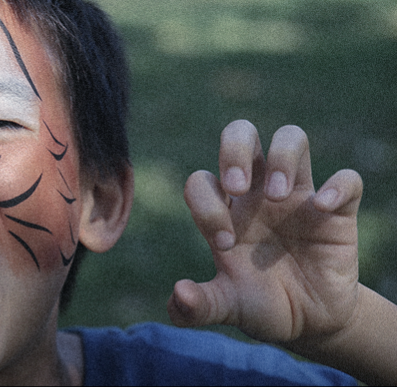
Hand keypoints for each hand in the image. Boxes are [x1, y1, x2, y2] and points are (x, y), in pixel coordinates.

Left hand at [168, 120, 362, 343]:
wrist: (308, 322)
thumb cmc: (260, 304)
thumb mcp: (227, 307)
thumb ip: (196, 307)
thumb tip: (179, 294)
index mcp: (225, 211)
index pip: (201, 181)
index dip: (205, 204)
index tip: (224, 243)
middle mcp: (256, 194)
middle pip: (241, 134)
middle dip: (234, 150)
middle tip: (238, 188)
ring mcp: (297, 198)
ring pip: (291, 138)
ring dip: (281, 157)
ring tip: (276, 195)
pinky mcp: (337, 212)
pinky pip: (346, 179)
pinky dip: (338, 186)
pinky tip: (323, 209)